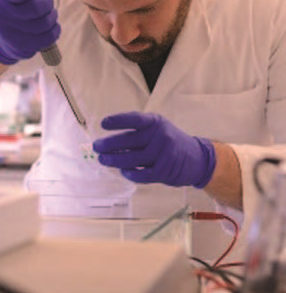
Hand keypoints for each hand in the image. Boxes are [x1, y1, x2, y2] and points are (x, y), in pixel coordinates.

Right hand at [0, 0, 60, 64]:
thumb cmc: (5, 5)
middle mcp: (1, 17)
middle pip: (36, 9)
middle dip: (46, 2)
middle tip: (45, 1)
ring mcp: (12, 34)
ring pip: (45, 23)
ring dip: (52, 15)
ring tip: (48, 12)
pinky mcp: (23, 48)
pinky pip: (49, 36)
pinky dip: (54, 28)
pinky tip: (50, 24)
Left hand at [92, 112, 215, 187]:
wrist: (197, 159)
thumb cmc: (169, 142)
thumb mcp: (157, 129)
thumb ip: (137, 133)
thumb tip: (108, 142)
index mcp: (156, 122)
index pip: (134, 119)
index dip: (118, 121)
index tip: (103, 124)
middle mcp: (160, 135)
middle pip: (129, 140)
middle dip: (109, 144)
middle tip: (96, 146)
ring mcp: (164, 153)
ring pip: (132, 158)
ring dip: (114, 160)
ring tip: (103, 159)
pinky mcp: (165, 170)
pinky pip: (142, 174)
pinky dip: (130, 173)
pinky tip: (123, 171)